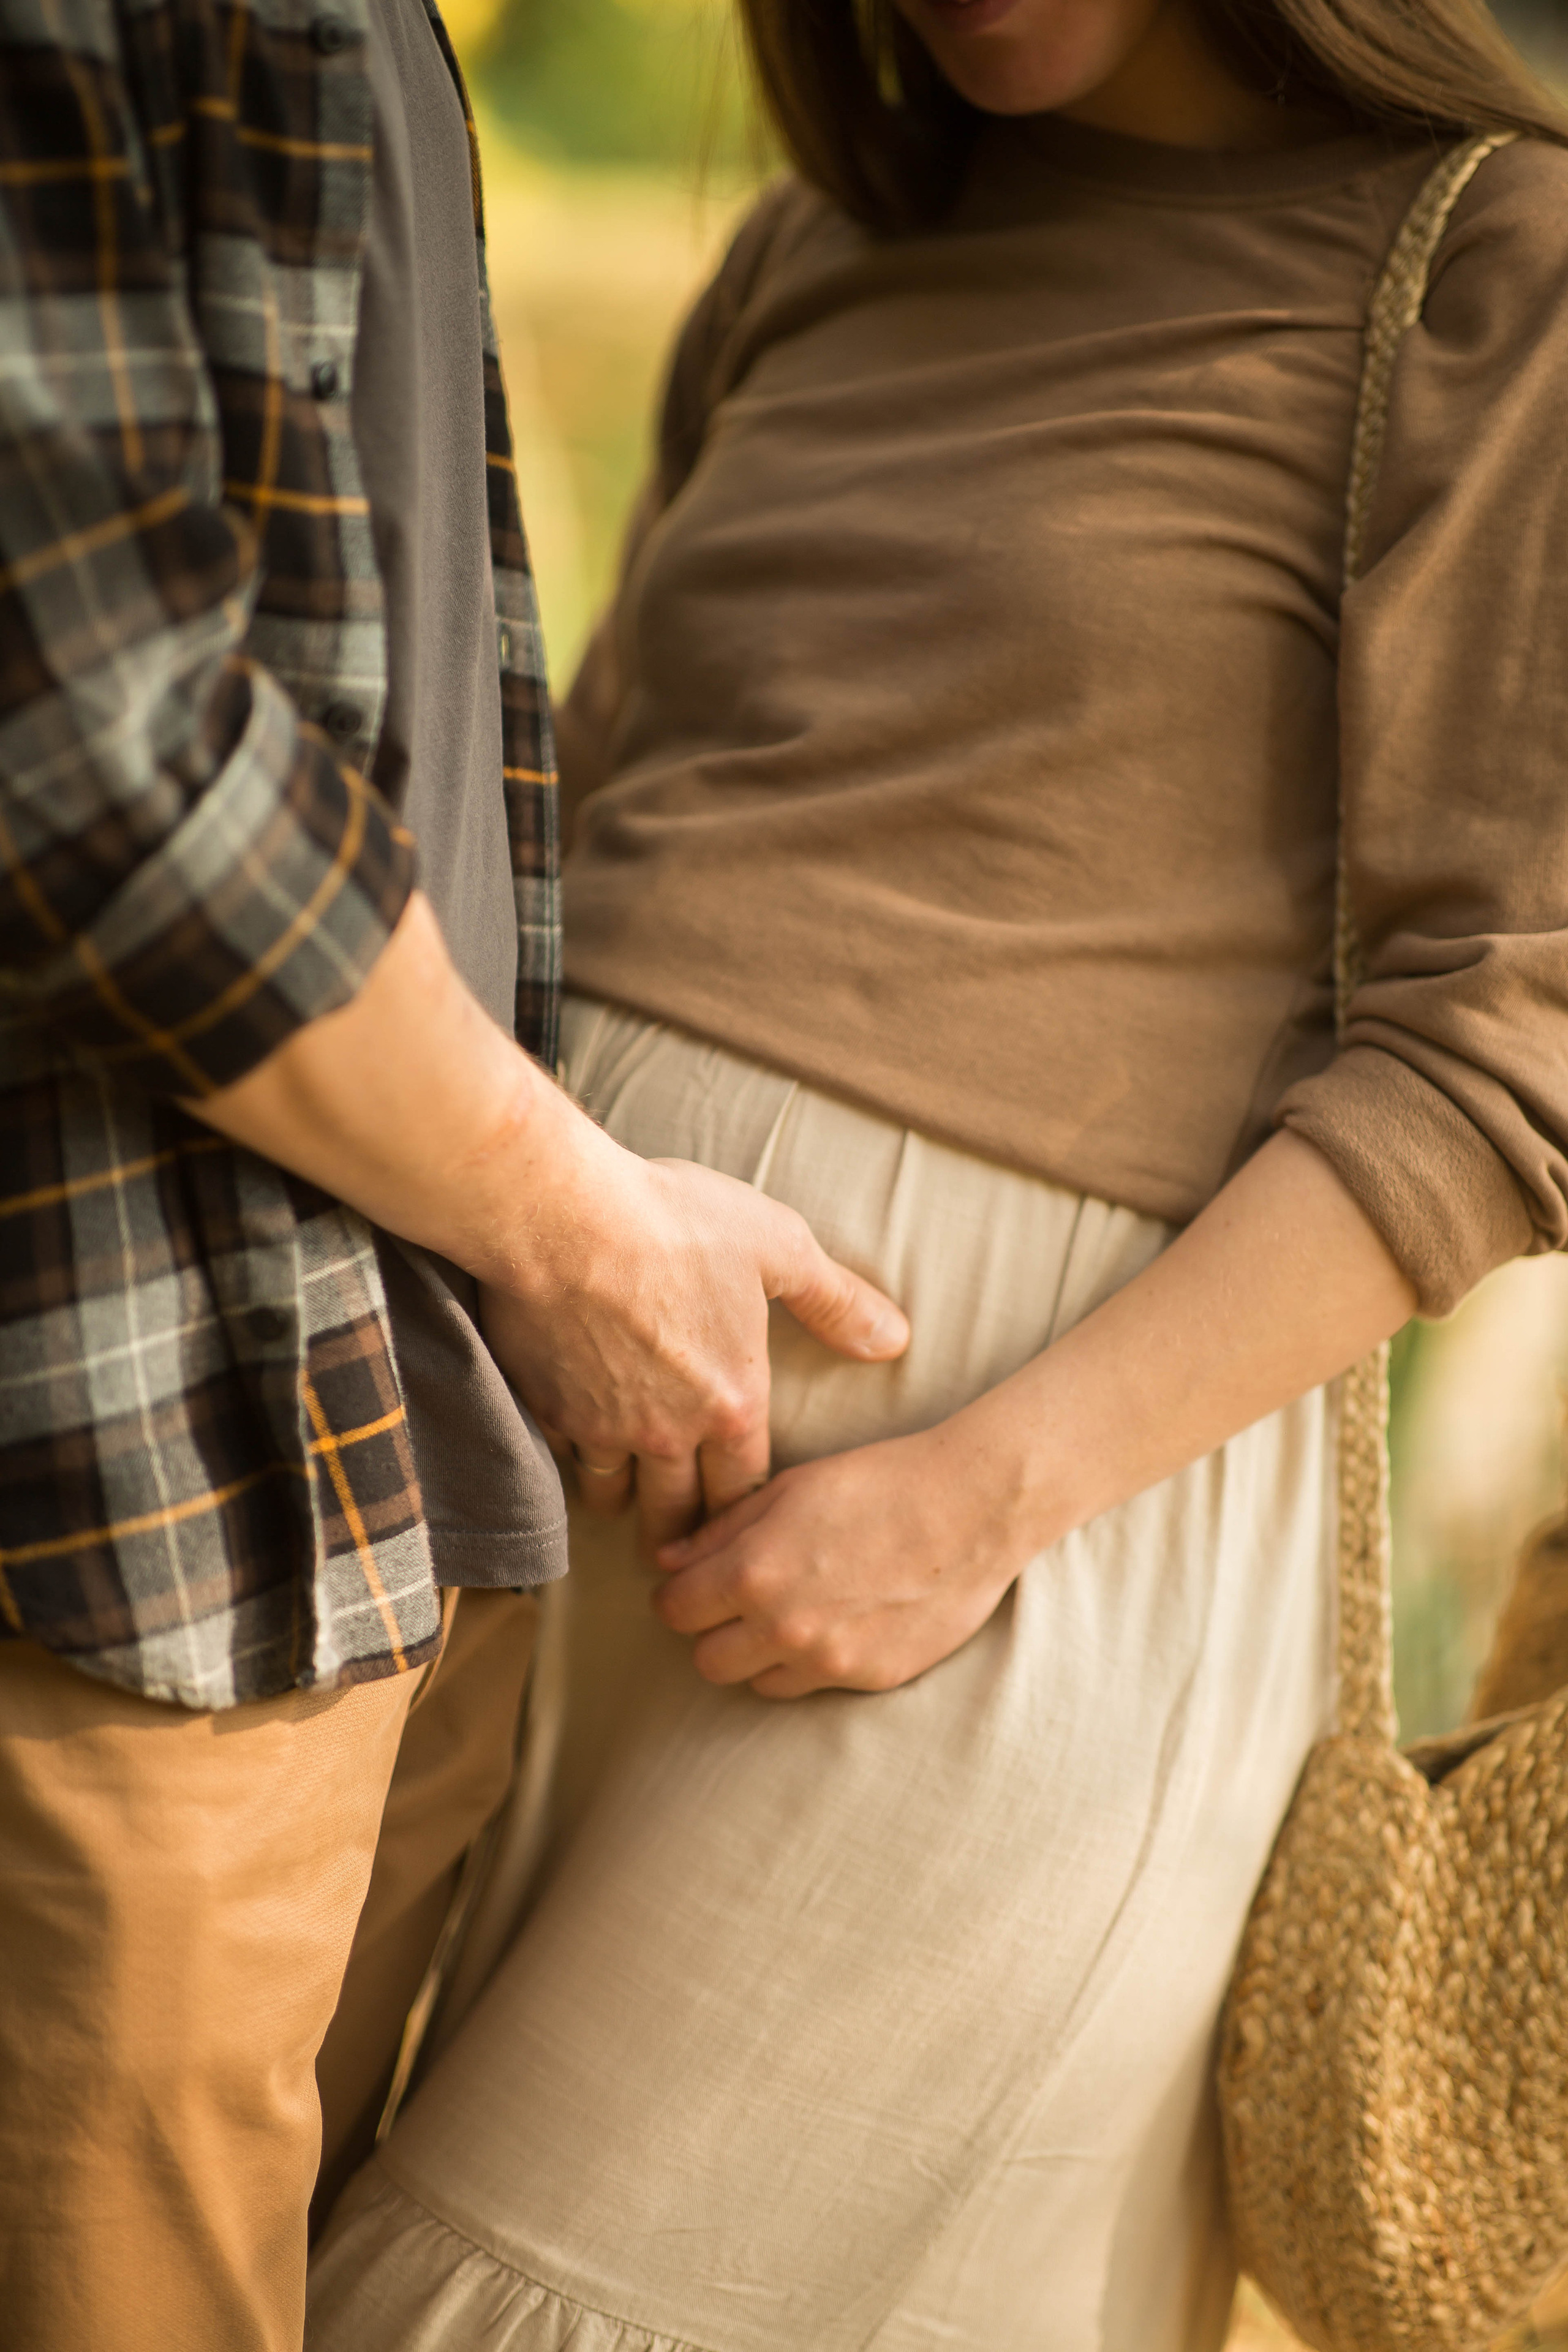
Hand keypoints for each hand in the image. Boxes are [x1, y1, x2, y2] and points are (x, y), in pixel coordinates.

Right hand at [480, 1150, 908, 1554]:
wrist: (563, 1220)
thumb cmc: (676, 1225)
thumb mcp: (778, 1247)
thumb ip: (836, 1302)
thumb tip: (896, 1339)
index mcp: (731, 1403)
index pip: (746, 1490)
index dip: (745, 1511)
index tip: (740, 1525)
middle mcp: (668, 1433)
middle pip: (676, 1516)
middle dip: (682, 1535)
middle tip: (681, 1549)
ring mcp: (602, 1427)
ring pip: (612, 1496)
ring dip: (621, 1498)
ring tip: (625, 1498)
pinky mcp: (546, 1409)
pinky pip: (560, 1456)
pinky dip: (568, 1455)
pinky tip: (571, 1442)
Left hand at [650, 1420, 1026, 1696]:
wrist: (972, 1507)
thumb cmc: (878, 1482)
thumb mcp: (788, 1489)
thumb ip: (720, 1532)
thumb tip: (665, 1561)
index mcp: (753, 1572)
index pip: (673, 1611)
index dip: (679, 1595)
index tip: (694, 1583)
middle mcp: (783, 1627)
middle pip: (707, 1661)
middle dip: (713, 1632)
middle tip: (738, 1602)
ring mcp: (829, 1660)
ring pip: (756, 1683)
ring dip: (759, 1655)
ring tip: (791, 1612)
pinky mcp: (871, 1679)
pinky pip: (813, 1686)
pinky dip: (811, 1663)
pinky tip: (837, 1621)